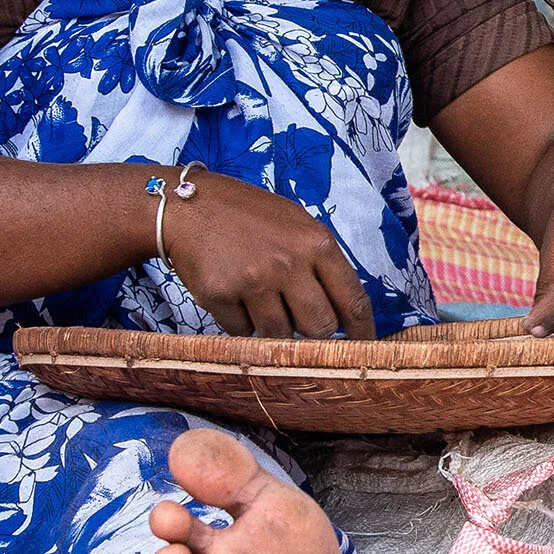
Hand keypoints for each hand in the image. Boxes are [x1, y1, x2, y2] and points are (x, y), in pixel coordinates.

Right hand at [161, 171, 378, 339]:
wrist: (189, 205)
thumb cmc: (249, 216)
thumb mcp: (297, 226)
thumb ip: (321, 265)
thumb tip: (345, 314)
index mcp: (316, 243)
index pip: (353, 300)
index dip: (362, 332)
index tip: (363, 348)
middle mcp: (288, 263)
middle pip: (319, 328)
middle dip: (312, 332)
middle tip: (298, 317)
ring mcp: (253, 281)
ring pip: (280, 336)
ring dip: (273, 326)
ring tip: (259, 295)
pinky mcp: (220, 296)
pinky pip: (242, 333)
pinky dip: (241, 322)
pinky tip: (234, 294)